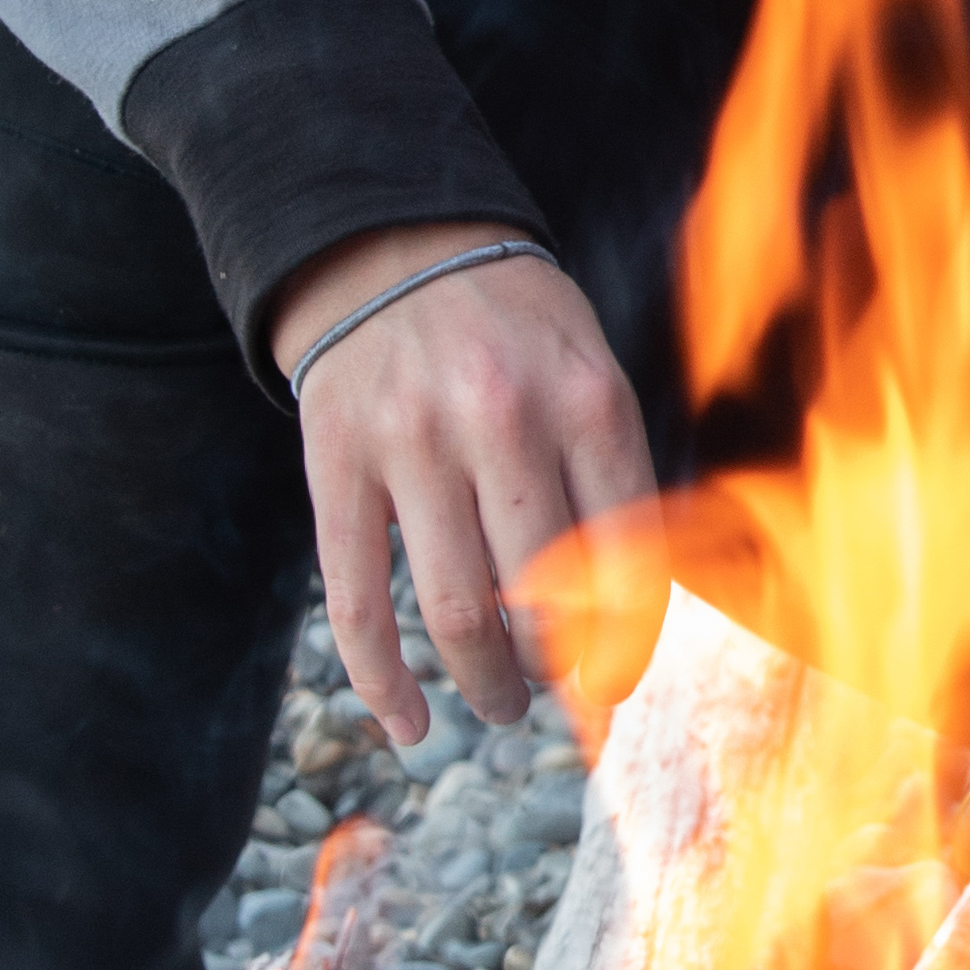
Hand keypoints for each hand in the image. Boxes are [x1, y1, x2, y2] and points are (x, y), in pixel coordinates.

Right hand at [275, 221, 658, 743]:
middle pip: (541, 597)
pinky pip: (356, 601)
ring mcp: (412, 443)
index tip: (616, 686)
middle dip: (556, 675)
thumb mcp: (589, 367)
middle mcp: (504, 420)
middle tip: (558, 698)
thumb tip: (633, 612)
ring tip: (501, 706)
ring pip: (454, 610)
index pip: (627, 559)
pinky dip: (382, 682)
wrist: (388, 243)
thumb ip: (612, 474)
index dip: (627, 646)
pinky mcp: (336, 464)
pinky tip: (409, 725)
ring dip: (484, 685)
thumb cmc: (512, 325)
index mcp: (587, 400)